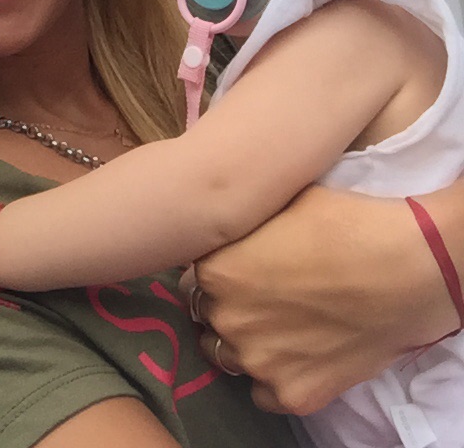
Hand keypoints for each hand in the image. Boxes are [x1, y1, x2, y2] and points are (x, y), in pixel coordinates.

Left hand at [180, 186, 450, 414]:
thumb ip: (239, 224)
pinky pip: (262, 392)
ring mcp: (258, 362)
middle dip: (227, 306)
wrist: (405, 268)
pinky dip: (275, 376)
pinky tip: (298, 352)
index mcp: (214, 270)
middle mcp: (226, 320)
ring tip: (280, 323)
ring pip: (229, 356)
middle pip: (208, 317)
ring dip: (245, 342)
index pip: (191, 277)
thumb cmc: (341, 220)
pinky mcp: (293, 394)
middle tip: (262, 294)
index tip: (238, 268)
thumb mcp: (276, 202)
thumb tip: (222, 226)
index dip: (215, 272)